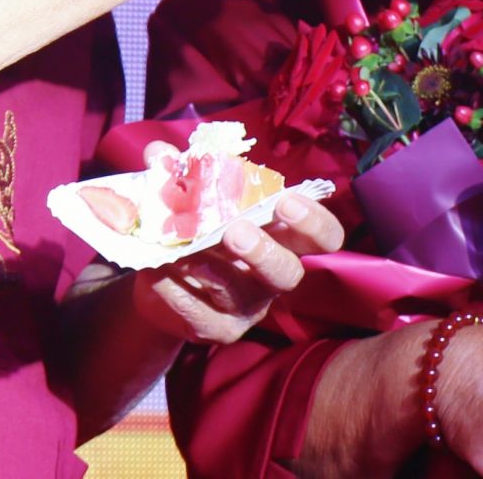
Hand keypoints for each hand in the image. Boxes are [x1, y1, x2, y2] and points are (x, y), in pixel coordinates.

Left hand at [133, 143, 344, 343]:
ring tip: (187, 253)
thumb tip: (160, 154)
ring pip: (245, 298)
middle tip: (235, 232)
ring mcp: (246, 306)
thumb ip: (179, 172)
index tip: (286, 202)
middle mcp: (271, 275)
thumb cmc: (193, 226)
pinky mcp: (215, 328)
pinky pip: (200, 314)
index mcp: (280, 236)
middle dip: (265, 252)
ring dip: (215, 272)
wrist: (160, 277)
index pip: (322, 236)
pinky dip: (176, 291)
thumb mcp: (189, 195)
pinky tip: (160, 271)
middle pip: (290, 273)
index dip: (314, 221)